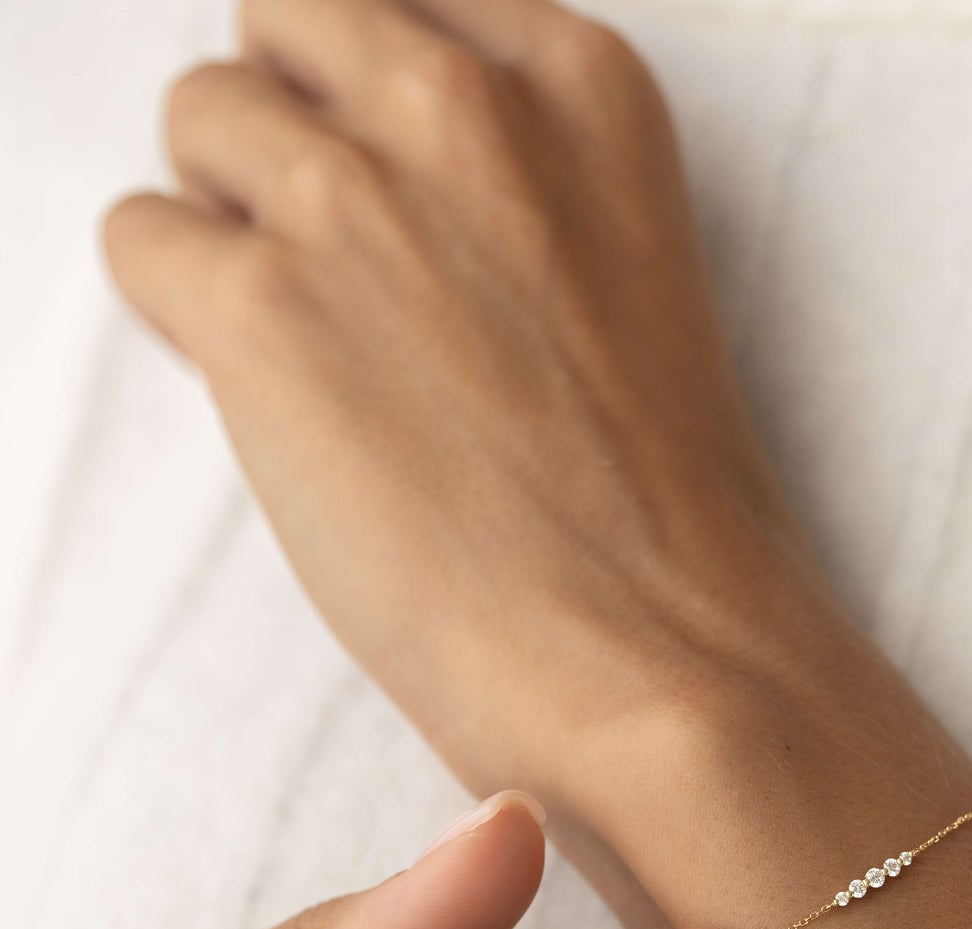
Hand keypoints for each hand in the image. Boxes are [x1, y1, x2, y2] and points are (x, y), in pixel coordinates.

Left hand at [103, 0, 852, 809]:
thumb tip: (364, 157)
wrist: (662, 652)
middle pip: (283, 22)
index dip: (369, 97)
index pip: (397, 0)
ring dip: (234, 219)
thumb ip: (513, 180)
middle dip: (290, 126)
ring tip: (314, 345)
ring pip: (201, 119)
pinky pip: (141, 240)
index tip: (382, 180)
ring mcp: (358, 199)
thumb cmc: (654, 503)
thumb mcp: (625, 268)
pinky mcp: (261, 309)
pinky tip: (275, 398)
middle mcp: (466, 107)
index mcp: (584, 86)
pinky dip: (181, 314)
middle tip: (332, 255)